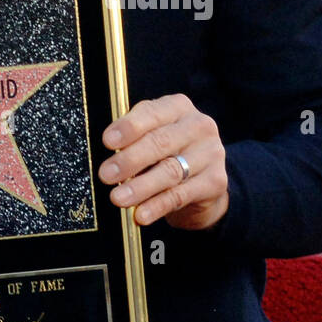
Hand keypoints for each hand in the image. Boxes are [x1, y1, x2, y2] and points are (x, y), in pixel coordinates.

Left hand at [98, 94, 227, 230]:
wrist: (203, 183)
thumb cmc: (167, 154)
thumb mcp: (152, 137)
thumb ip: (133, 139)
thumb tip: (107, 158)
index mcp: (178, 107)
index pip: (152, 113)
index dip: (129, 127)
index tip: (108, 142)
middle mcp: (199, 125)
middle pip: (160, 142)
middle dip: (130, 160)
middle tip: (106, 175)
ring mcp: (211, 153)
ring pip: (170, 171)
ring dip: (140, 187)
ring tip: (118, 198)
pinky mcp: (216, 181)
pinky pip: (180, 195)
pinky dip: (157, 206)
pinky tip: (140, 215)